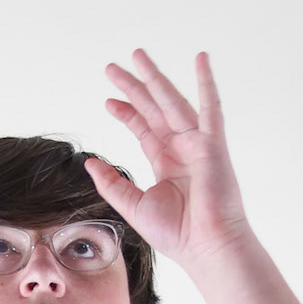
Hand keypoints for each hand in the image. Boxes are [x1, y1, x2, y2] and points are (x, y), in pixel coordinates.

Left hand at [85, 48, 251, 268]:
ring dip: (156, 78)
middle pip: (153, 109)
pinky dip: (207, 83)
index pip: (143, 128)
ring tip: (138, 56)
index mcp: (166, 163)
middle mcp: (182, 149)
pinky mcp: (213, 145)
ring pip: (173, 102)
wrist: (206, 247)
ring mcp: (198, 145)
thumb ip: (112, 183)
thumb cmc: (177, 234)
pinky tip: (201, 59)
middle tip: (113, 67)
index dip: (126, 112)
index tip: (107, 100)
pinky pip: (211, 108)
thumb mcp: (133, 206)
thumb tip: (89, 163)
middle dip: (134, 87)